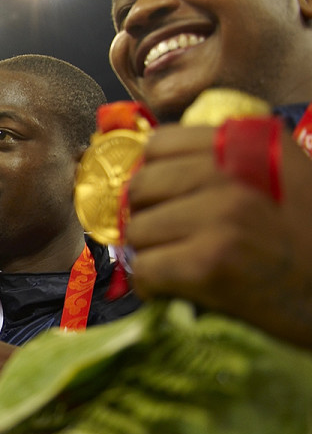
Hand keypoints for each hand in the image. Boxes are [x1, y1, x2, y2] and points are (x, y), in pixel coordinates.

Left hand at [126, 124, 311, 348]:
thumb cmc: (309, 237)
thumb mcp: (283, 174)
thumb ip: (230, 161)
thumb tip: (156, 166)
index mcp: (248, 143)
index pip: (159, 145)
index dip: (155, 177)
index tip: (165, 201)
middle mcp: (232, 171)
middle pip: (141, 188)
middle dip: (148, 217)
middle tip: (169, 239)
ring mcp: (220, 216)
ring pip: (138, 231)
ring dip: (151, 254)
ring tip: (181, 266)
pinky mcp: (210, 262)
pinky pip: (146, 269)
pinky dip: (152, 286)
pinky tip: (175, 290)